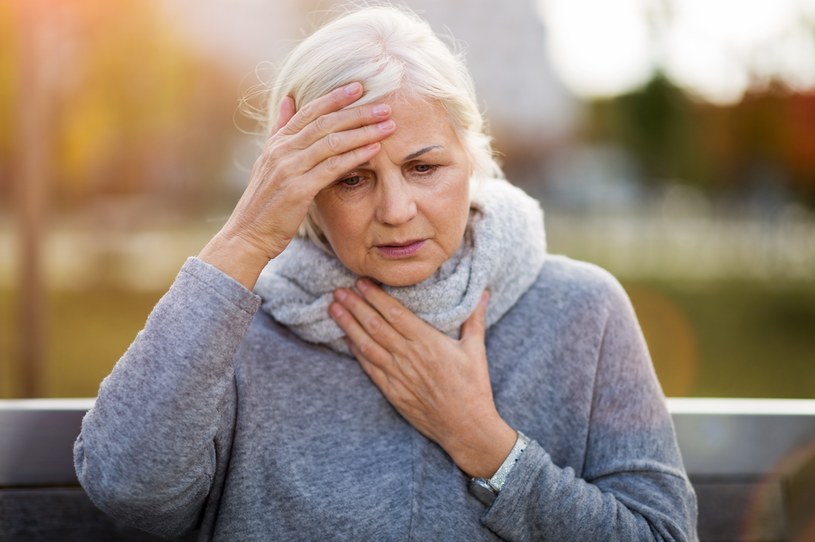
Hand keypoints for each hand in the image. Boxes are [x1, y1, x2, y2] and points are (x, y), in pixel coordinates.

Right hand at [199, 82, 395, 288]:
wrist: (249, 235)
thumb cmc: (266, 203)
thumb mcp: (269, 162)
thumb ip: (281, 131)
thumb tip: (288, 99)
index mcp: (277, 143)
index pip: (309, 111)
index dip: (334, 97)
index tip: (358, 86)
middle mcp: (282, 151)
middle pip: (325, 122)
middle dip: (357, 112)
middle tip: (384, 105)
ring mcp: (289, 169)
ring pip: (332, 142)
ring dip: (363, 131)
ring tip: (388, 125)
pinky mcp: (298, 189)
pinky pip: (332, 167)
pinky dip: (355, 156)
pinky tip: (375, 150)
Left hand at [329, 279, 516, 477]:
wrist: (466, 427)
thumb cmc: (473, 388)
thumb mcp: (476, 350)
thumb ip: (474, 318)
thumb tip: (483, 292)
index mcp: (428, 342)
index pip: (394, 313)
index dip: (375, 296)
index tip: (361, 282)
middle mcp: (408, 356)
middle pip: (375, 325)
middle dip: (355, 306)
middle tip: (339, 290)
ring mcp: (398, 375)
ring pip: (367, 345)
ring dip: (348, 325)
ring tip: (334, 308)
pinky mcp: (392, 392)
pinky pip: (369, 367)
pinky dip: (356, 352)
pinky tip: (347, 339)